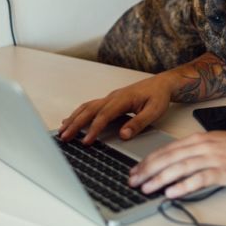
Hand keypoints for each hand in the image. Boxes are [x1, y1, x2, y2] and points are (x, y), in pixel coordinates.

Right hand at [58, 74, 174, 143]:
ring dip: (73, 118)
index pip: (104, 116)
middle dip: (75, 124)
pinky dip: (78, 113)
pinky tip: (70, 120)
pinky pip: (90, 105)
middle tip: (64, 138)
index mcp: (123, 99)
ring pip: (87, 107)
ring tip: (62, 131)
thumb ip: (139, 123)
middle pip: (89, 110)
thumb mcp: (155, 111)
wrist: (162, 83)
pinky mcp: (110, 99)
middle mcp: (113, 97)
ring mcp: (110, 97)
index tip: (86, 142)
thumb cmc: (159, 96)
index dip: (94, 129)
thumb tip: (123, 135)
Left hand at [129, 130, 225, 198]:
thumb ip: (193, 152)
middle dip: (148, 170)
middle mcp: (202, 146)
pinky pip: (200, 179)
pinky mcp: (223, 171)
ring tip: (147, 188)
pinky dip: (184, 185)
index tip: (135, 171)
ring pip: (181, 167)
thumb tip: (172, 165)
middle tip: (133, 181)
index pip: (166, 150)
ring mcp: (212, 158)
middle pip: (169, 158)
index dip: (148, 161)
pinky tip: (173, 192)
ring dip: (161, 178)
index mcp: (197, 139)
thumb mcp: (212, 143)